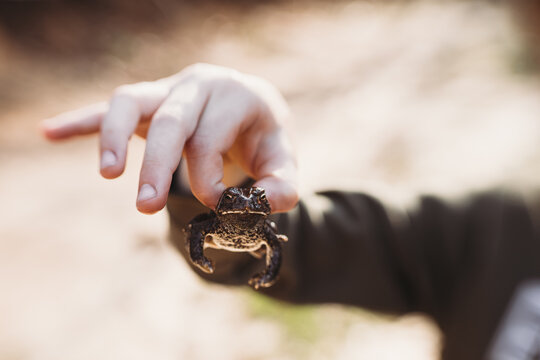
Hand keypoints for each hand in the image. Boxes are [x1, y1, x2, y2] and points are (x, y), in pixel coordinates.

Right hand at [41, 63, 297, 213]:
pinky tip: (50, 132)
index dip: (208, 176)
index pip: (211, 137)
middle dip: (157, 165)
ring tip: (108, 175)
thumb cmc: (263, 138)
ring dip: (114, 136)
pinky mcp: (149, 102)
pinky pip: (110, 107)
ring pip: (132, 100)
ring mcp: (170, 89)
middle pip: (172, 120)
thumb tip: (267, 203)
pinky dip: (81, 119)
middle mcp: (199, 84)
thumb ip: (283, 185)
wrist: (251, 111)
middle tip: (146, 207)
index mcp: (236, 95)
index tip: (216, 206)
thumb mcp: (282, 160)